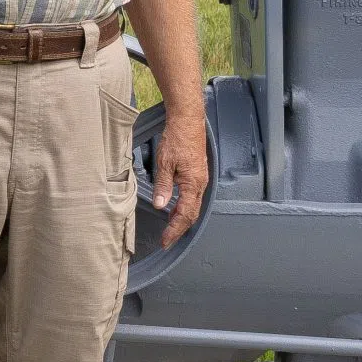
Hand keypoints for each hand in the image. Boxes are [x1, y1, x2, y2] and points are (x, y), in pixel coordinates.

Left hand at [147, 106, 210, 246]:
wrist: (188, 120)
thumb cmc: (177, 138)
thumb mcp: (164, 163)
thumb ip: (163, 186)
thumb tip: (160, 205)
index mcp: (193, 184)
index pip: (184, 215)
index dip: (174, 230)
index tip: (165, 241)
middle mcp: (200, 184)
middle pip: (192, 214)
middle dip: (179, 229)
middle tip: (167, 240)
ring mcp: (201, 179)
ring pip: (193, 206)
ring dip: (182, 219)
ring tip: (169, 228)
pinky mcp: (198, 173)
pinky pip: (193, 197)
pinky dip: (184, 207)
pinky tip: (175, 207)